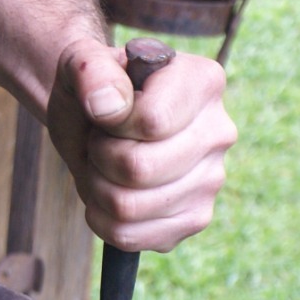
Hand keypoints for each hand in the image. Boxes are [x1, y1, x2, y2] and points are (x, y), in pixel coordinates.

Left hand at [46, 38, 236, 252]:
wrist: (95, 123)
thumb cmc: (93, 90)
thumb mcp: (79, 63)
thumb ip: (91, 70)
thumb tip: (109, 106)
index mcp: (204, 83)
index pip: (153, 123)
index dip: (111, 124)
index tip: (106, 111)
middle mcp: (219, 133)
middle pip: (139, 170)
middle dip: (99, 157)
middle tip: (99, 141)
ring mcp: (211, 181)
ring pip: (129, 207)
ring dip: (96, 187)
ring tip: (102, 165)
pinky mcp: (194, 219)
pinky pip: (131, 236)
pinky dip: (102, 219)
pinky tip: (108, 194)